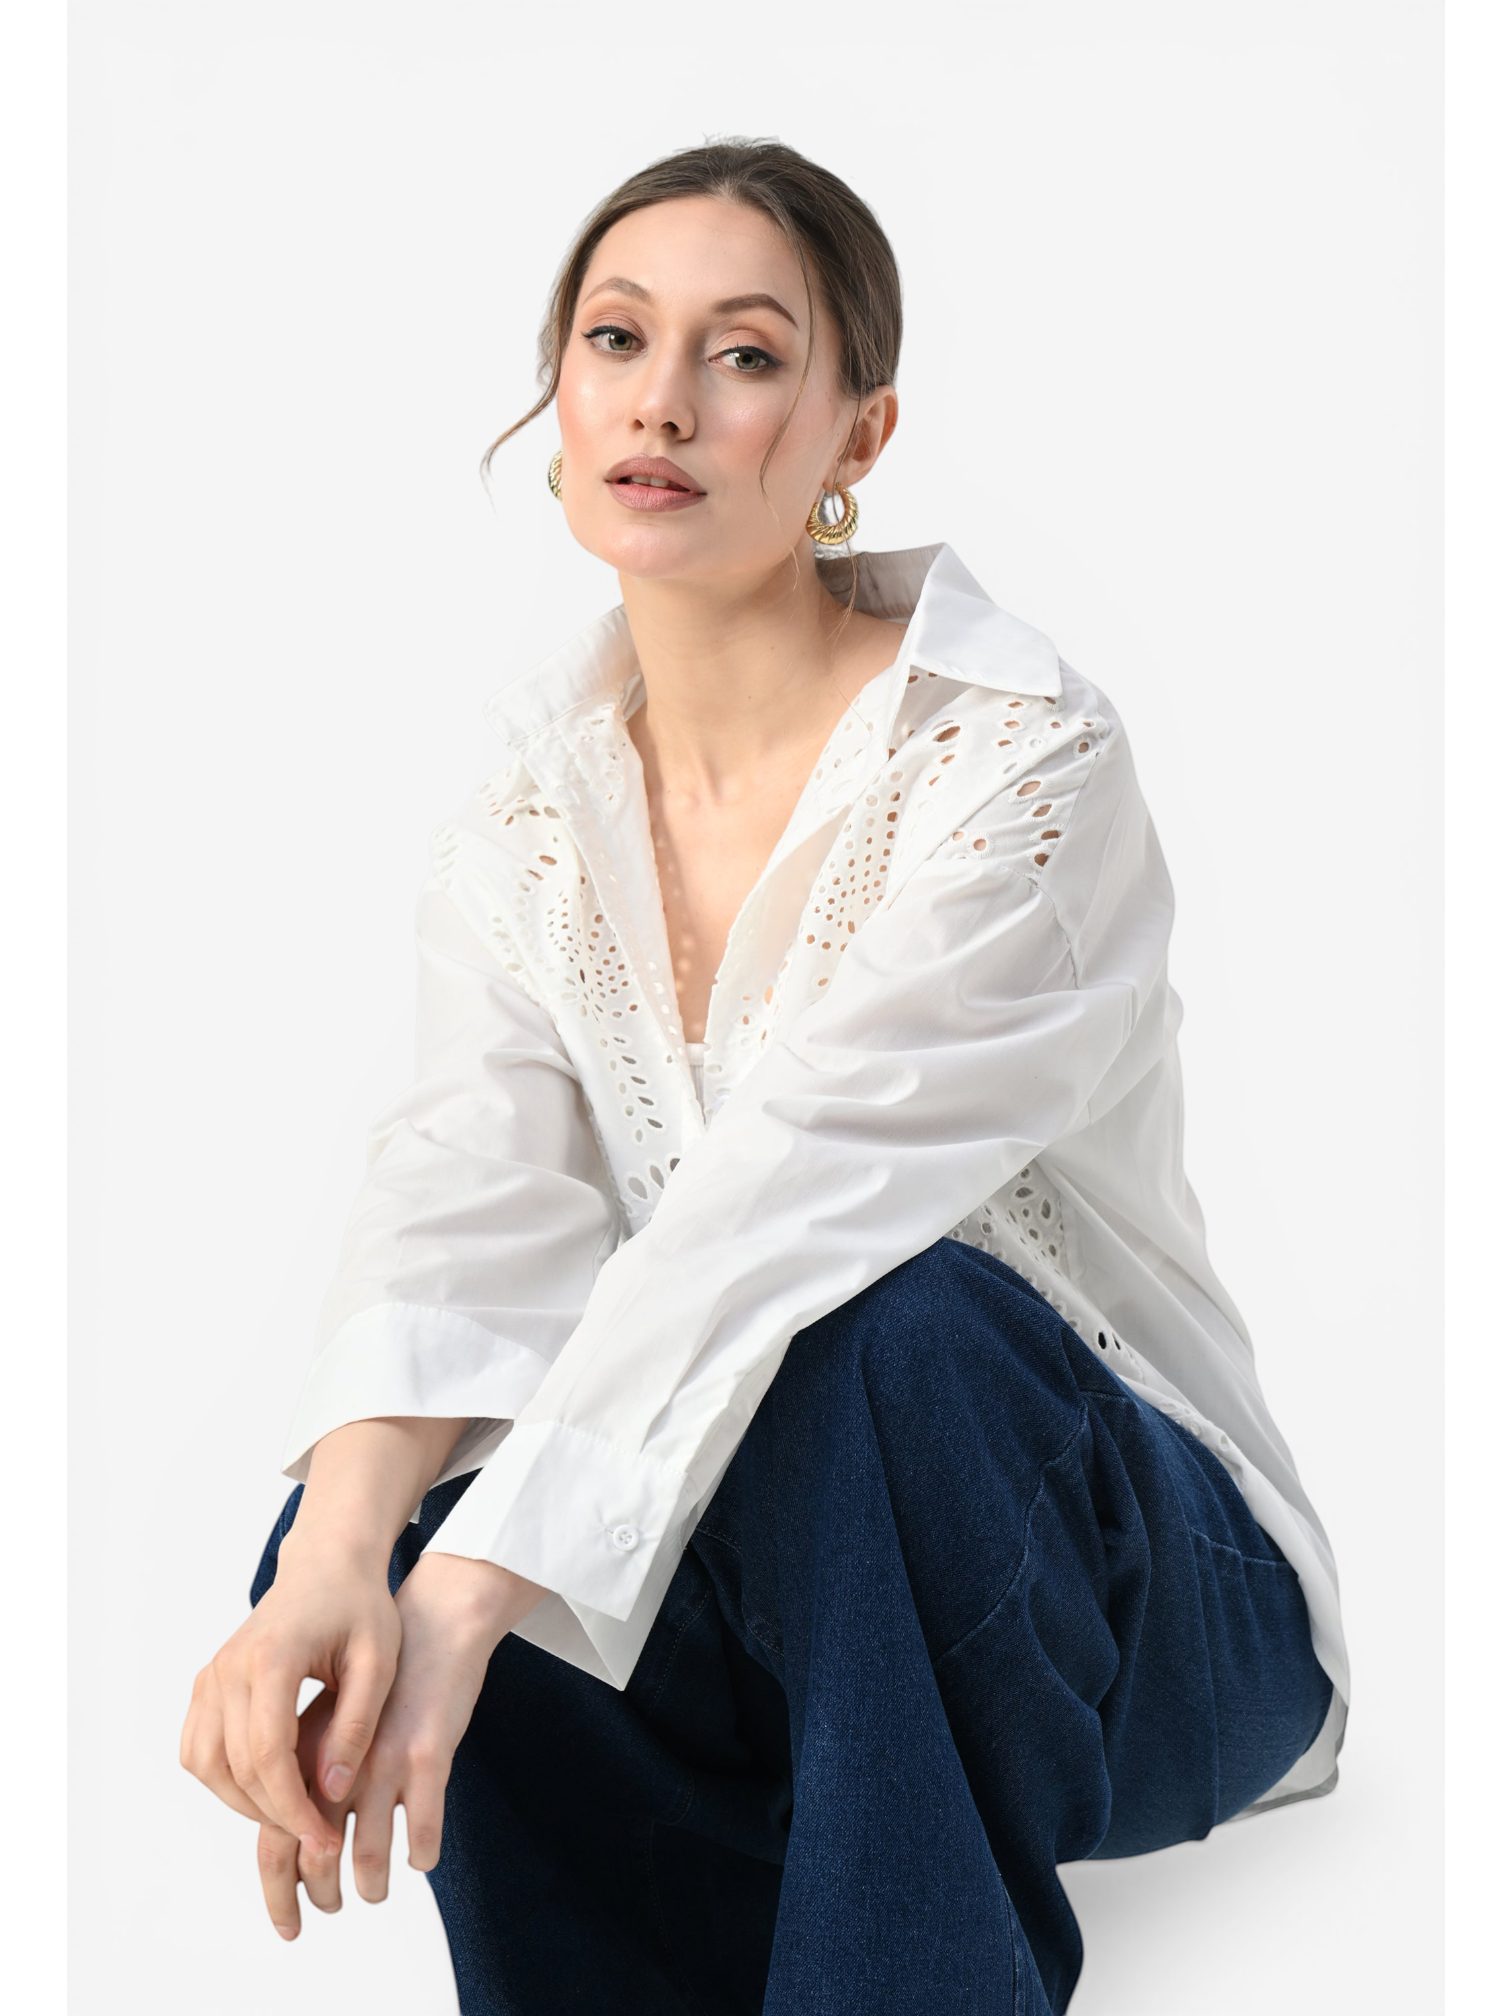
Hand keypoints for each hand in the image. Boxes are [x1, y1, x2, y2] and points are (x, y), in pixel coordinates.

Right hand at [181, 1419, 468, 1860]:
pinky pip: (198, 1749)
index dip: (294, 1807)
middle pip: (236, 1768)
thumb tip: (331, 1790)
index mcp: (272, 1659)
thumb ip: (356, 1724)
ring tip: (295, 1817)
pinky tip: (268, 1789)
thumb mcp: (378, 1660)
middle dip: (276, 1815)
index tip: (327, 1838)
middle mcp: (228, 1668)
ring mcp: (211, 1675)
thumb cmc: (360, 1606)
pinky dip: (225, 1780)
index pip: (269, 1755)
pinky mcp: (207, 1684)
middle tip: (319, 1841)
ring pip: (207, 1766)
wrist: (327, 1564)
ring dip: (245, 1804)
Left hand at [250, 1552, 542, 1937]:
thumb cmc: (386, 1672)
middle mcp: (337, 1759)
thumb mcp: (335, 1713)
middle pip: (311, 1853)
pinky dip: (422, 1852)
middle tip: (328, 1910)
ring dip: (370, 1884)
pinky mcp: (428, 1753)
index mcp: (307, 1749)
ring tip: (374, 1892)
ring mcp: (384, 1759)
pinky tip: (422, 1856)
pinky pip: (425, 1829)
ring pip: (369, 1853)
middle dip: (317, 1894)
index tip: (287, 1919)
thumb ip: (310, 1763)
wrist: (435, 1619)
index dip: (277, 1887)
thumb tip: (289, 1832)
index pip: (274, 1834)